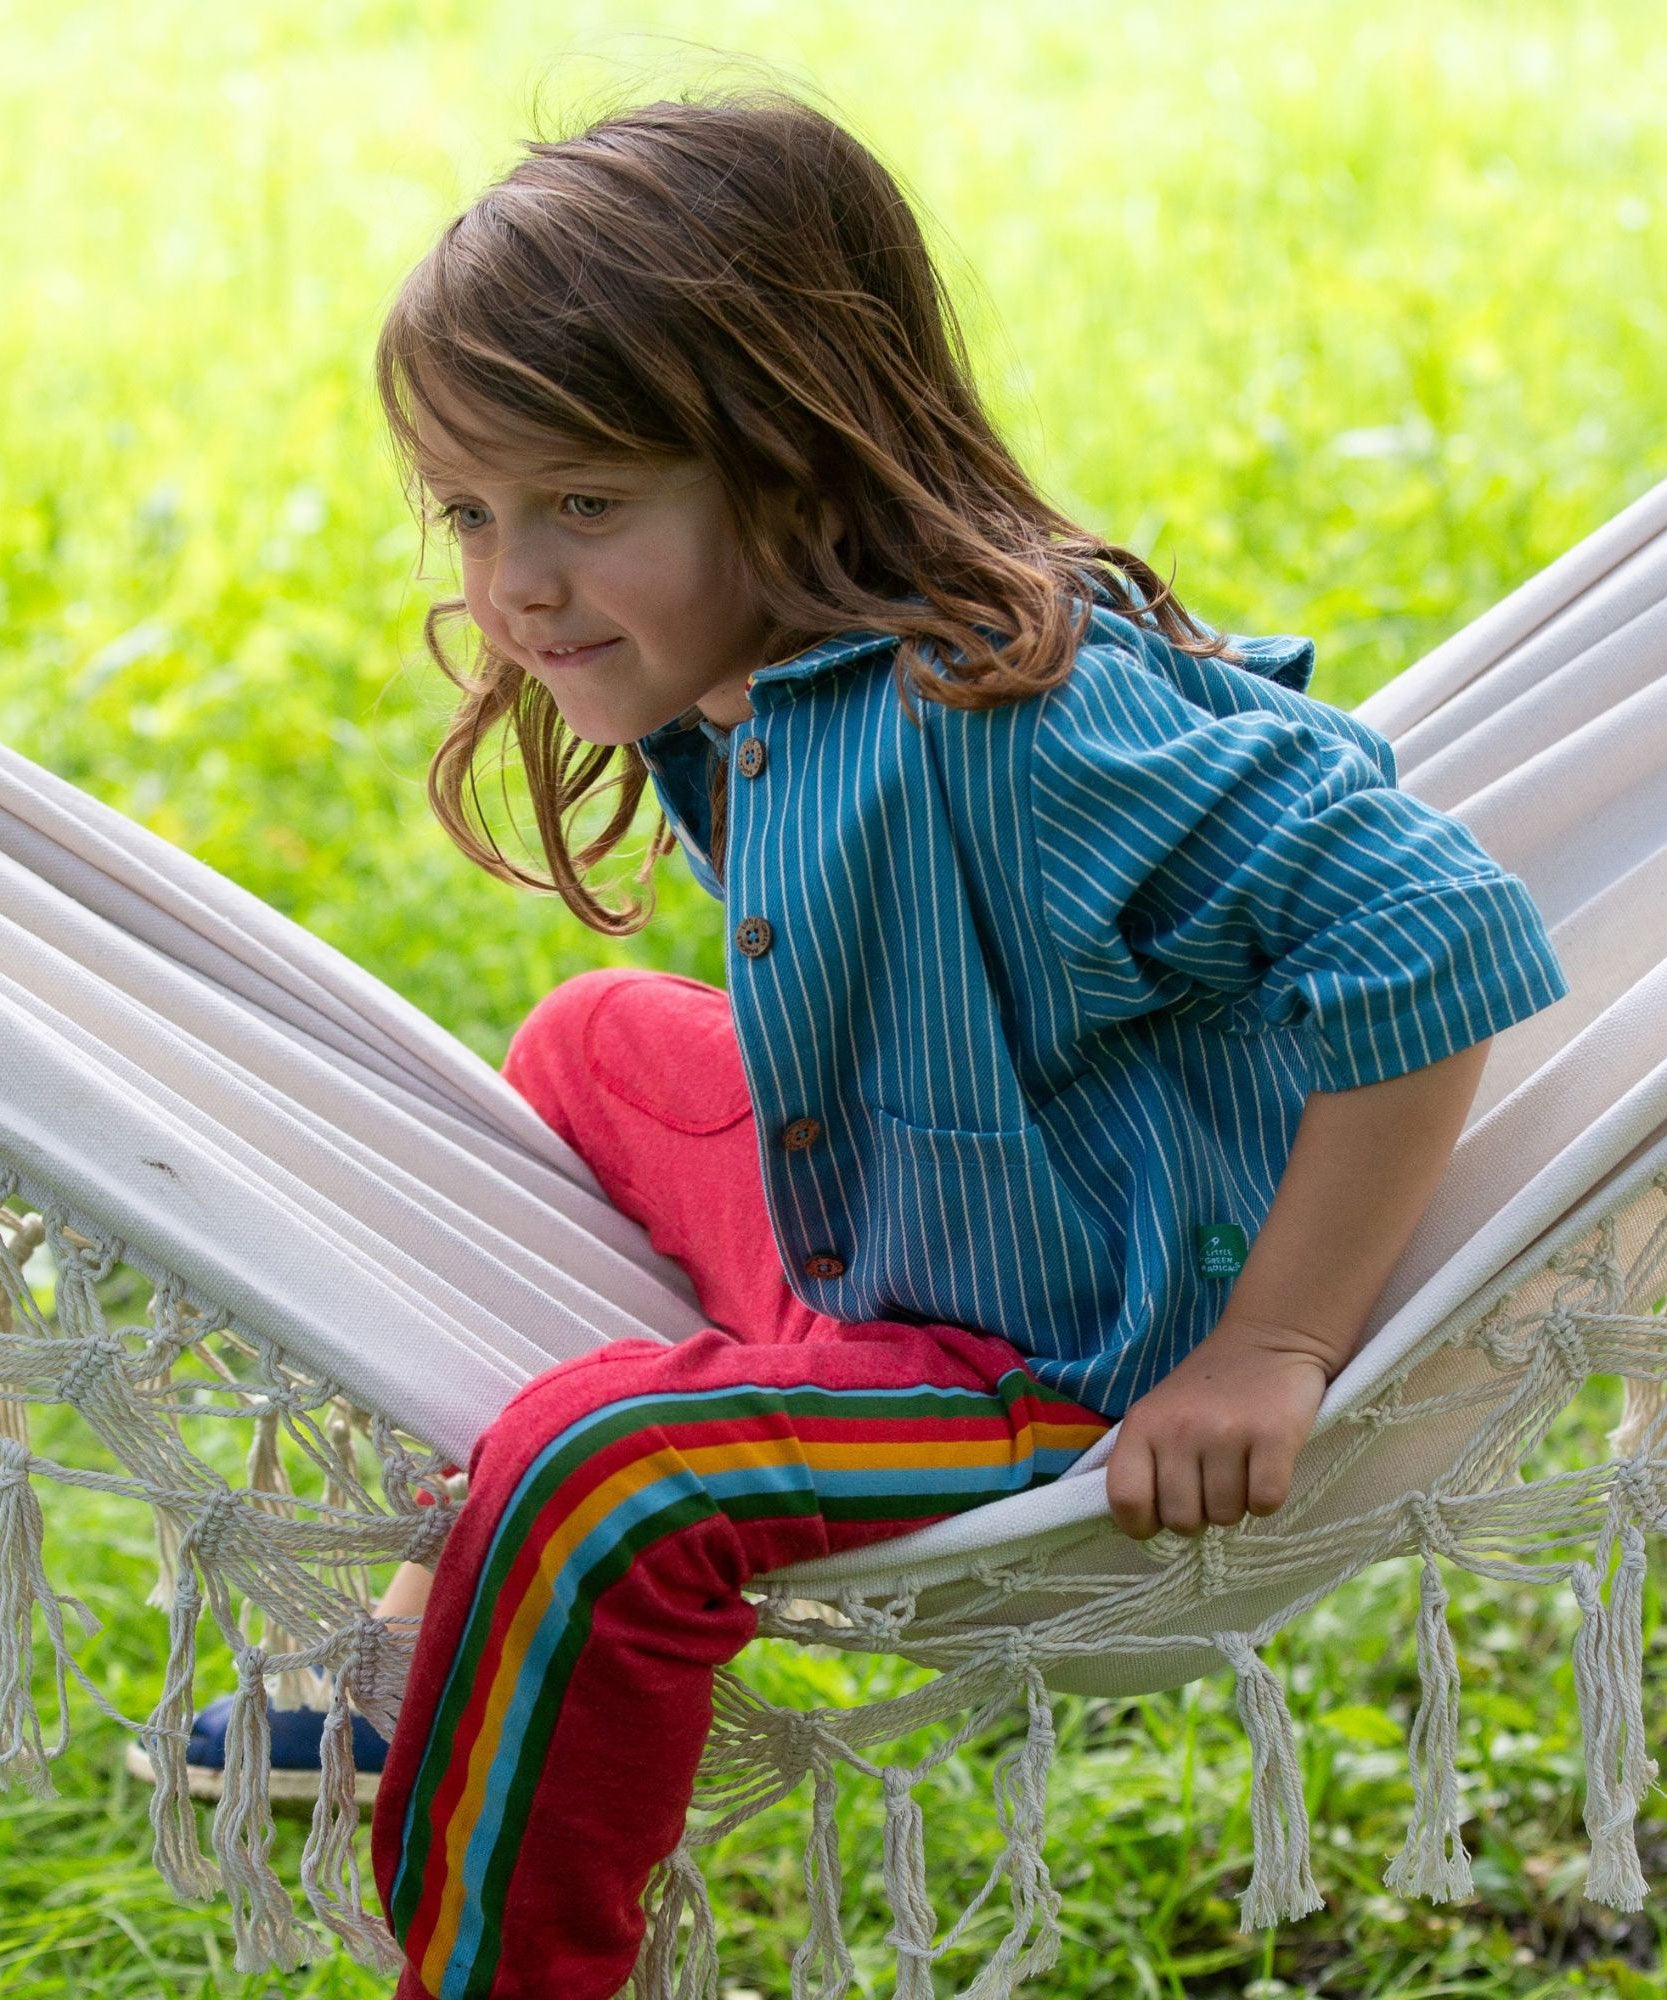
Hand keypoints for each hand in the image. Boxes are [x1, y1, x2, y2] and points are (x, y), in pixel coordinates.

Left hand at [1103, 1319, 1332, 1539]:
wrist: (1267, 1340)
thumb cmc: (1207, 1388)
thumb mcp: (1159, 1414)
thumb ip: (1145, 1462)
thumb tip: (1144, 1526)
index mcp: (1142, 1424)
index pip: (1125, 1498)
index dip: (1141, 1524)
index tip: (1159, 1519)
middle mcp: (1180, 1429)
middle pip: (1181, 1520)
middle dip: (1198, 1515)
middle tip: (1210, 1483)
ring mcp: (1227, 1433)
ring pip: (1225, 1517)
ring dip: (1235, 1503)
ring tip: (1238, 1466)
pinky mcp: (1274, 1437)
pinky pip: (1265, 1504)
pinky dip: (1267, 1498)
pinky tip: (1263, 1468)